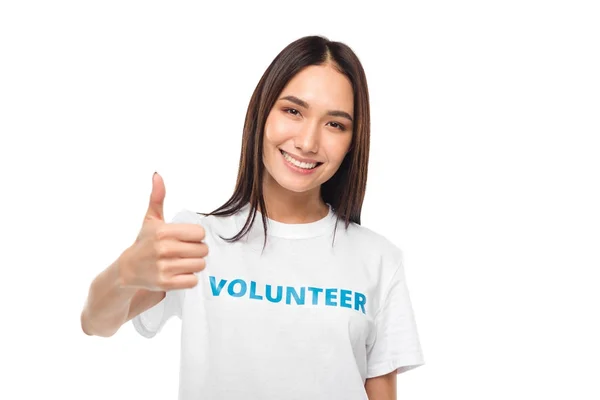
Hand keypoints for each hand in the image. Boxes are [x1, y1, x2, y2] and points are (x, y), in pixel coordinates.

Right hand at [119, 172, 207, 290]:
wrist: (126, 270)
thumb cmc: (144, 242)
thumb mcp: (150, 219)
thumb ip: (157, 197)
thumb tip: (157, 175)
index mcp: (163, 231)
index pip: (200, 233)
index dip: (196, 237)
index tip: (186, 239)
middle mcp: (163, 248)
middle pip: (202, 249)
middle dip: (197, 251)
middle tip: (184, 252)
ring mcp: (164, 267)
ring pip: (200, 265)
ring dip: (194, 265)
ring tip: (182, 262)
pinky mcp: (165, 283)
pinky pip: (192, 280)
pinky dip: (189, 278)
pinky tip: (179, 273)